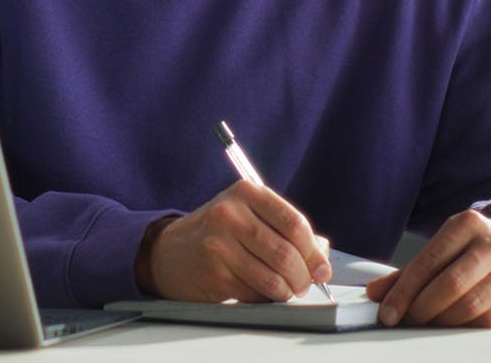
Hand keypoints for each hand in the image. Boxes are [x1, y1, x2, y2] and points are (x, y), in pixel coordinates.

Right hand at [140, 180, 331, 301]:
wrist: (169, 251)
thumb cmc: (217, 232)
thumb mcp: (248, 216)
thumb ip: (286, 230)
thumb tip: (322, 255)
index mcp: (245, 192)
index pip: (294, 223)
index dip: (313, 251)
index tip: (321, 266)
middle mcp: (230, 214)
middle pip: (286, 252)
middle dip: (303, 275)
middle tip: (305, 283)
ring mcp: (219, 244)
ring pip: (273, 277)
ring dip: (287, 290)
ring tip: (287, 290)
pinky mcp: (214, 273)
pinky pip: (255, 293)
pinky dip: (266, 298)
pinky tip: (262, 292)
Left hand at [365, 209, 490, 327]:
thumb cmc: (472, 254)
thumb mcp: (443, 251)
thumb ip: (408, 273)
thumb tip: (375, 293)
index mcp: (468, 224)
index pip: (429, 261)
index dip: (404, 291)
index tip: (387, 312)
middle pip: (450, 284)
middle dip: (421, 308)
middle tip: (407, 319)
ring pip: (469, 306)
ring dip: (441, 321)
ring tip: (428, 322)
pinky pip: (488, 321)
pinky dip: (464, 328)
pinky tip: (452, 325)